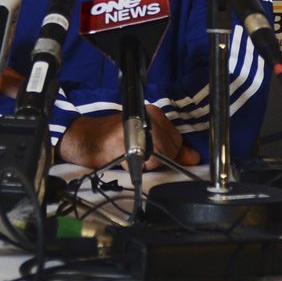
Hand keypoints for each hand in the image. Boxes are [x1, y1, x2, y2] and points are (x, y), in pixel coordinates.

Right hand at [57, 104, 200, 170]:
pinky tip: (124, 159)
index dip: (167, 153)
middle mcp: (147, 117)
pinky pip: (143, 162)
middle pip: (170, 149)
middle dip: (157, 160)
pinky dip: (136, 166)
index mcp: (155, 114)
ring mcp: (136, 127)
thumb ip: (172, 150)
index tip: (149, 152)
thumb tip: (194, 157)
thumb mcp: (147, 141)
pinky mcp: (124, 139)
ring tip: (131, 157)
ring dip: (147, 165)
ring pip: (159, 156)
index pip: (177, 140)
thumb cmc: (115, 141)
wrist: (86, 139)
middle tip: (137, 155)